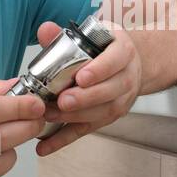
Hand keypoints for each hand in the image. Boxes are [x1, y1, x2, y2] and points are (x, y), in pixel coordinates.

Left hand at [33, 19, 140, 156]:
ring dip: (76, 116)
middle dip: (85, 98)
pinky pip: (88, 129)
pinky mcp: (110, 116)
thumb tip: (45, 30)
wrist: (131, 64)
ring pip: (103, 112)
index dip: (99, 70)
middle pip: (110, 90)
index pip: (115, 60)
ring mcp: (122, 99)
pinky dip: (65, 139)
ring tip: (51, 116)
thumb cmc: (106, 49)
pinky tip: (46, 146)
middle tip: (62, 100)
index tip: (82, 77)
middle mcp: (127, 76)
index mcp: (123, 51)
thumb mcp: (91, 36)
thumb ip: (63, 35)